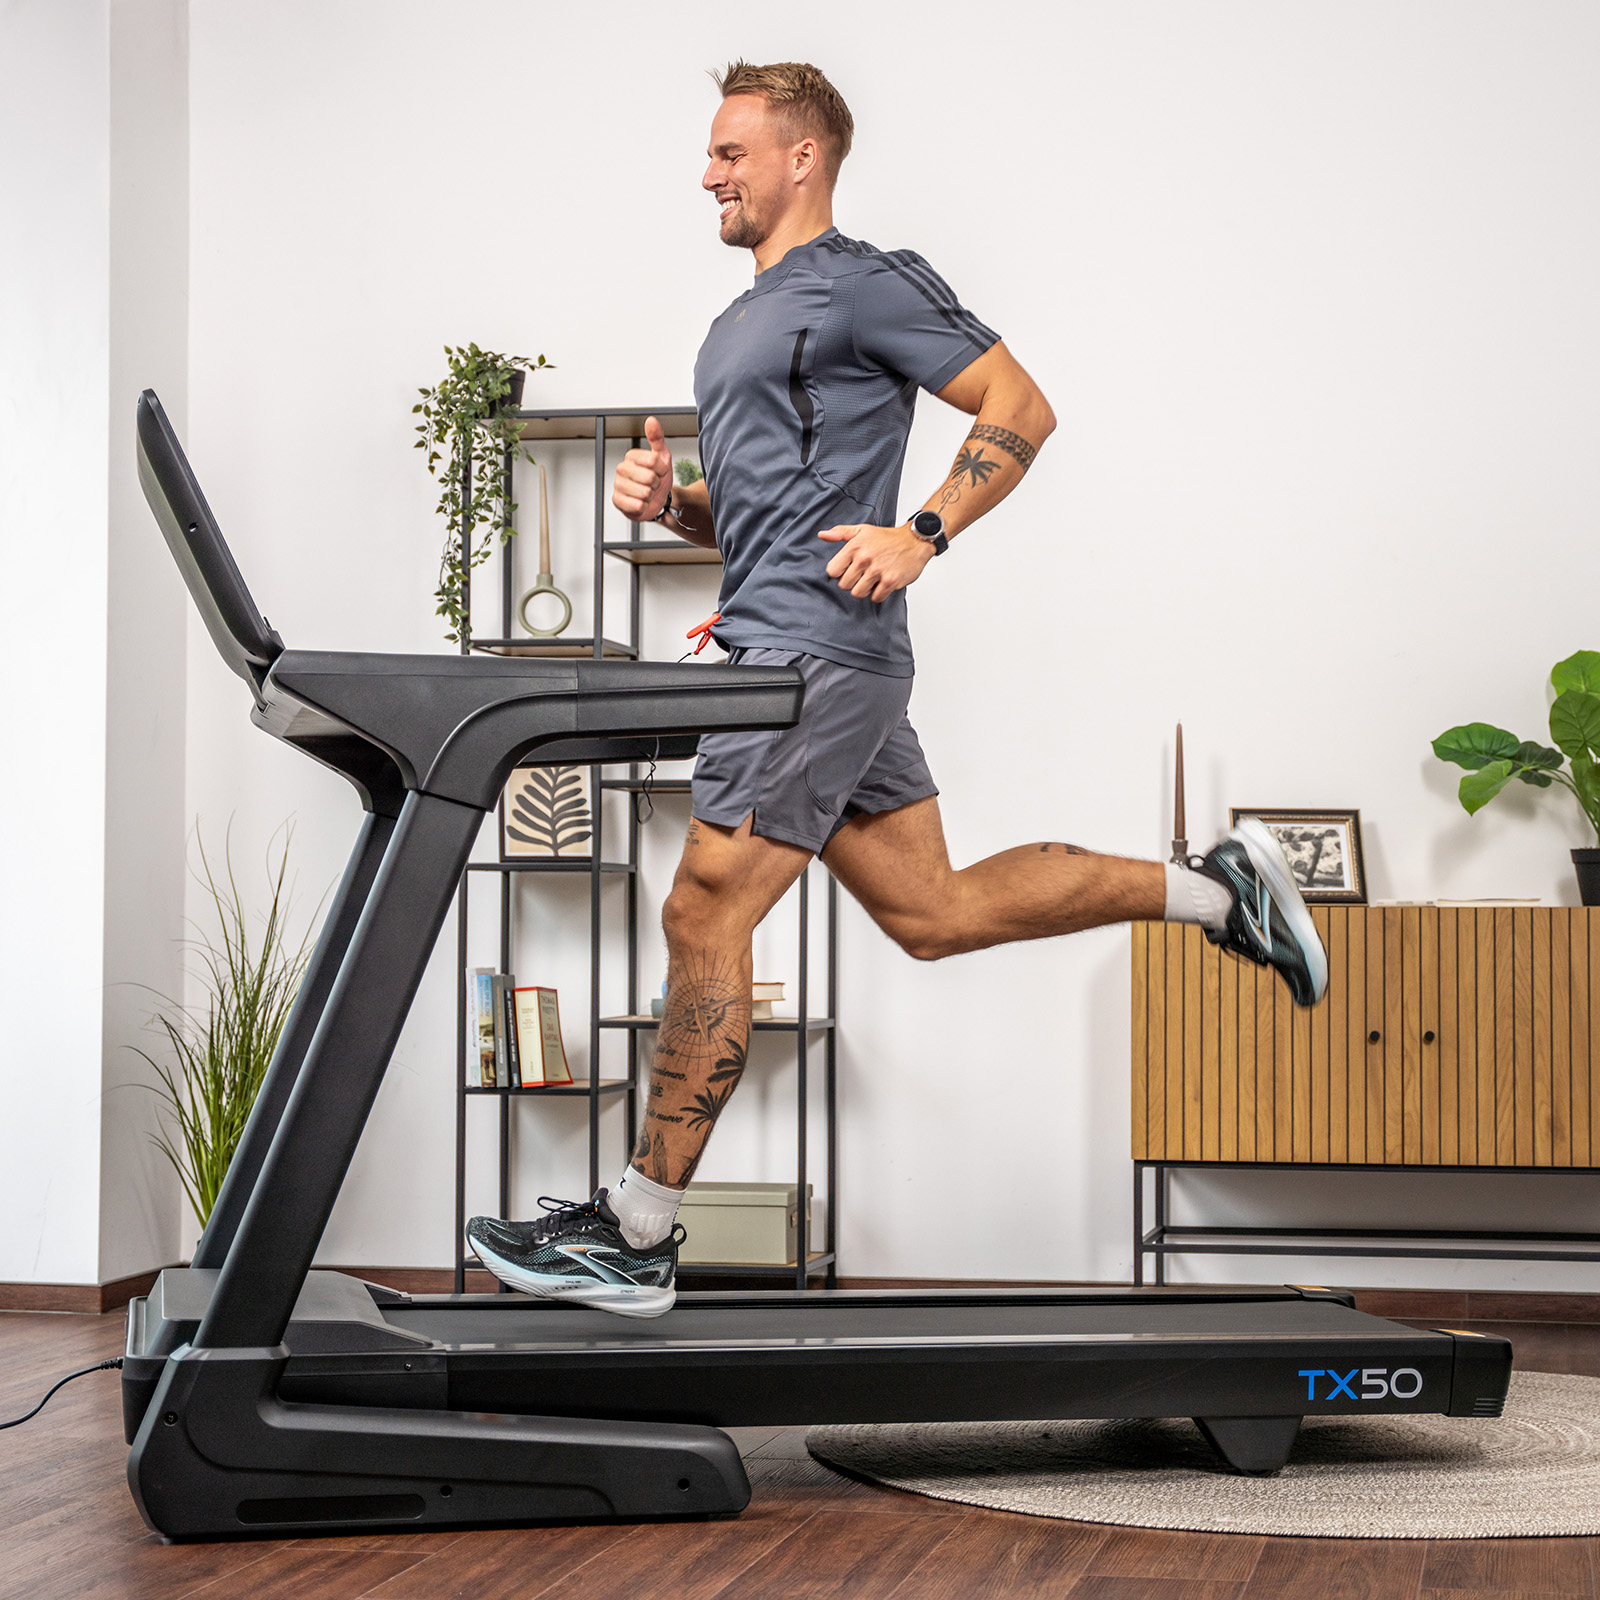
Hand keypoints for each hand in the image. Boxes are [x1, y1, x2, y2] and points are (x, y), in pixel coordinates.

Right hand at [612, 415, 671, 520]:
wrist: (657, 500)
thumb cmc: (658, 479)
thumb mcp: (662, 456)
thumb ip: (657, 438)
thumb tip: (651, 420)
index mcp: (631, 456)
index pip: (653, 461)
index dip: (662, 469)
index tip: (659, 471)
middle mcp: (622, 468)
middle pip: (649, 477)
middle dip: (656, 484)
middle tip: (652, 484)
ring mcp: (618, 485)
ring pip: (644, 492)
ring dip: (650, 496)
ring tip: (647, 493)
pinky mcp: (617, 501)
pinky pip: (637, 505)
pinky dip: (643, 506)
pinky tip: (641, 502)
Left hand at [819, 522, 935, 600]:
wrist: (915, 541)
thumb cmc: (887, 538)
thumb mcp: (862, 530)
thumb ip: (840, 532)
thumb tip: (822, 535)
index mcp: (854, 546)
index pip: (833, 571)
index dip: (840, 573)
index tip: (849, 570)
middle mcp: (864, 558)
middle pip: (844, 585)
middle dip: (853, 582)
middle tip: (864, 575)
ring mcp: (877, 570)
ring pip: (858, 593)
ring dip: (865, 590)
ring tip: (873, 579)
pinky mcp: (890, 581)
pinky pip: (875, 597)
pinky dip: (879, 594)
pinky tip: (883, 583)